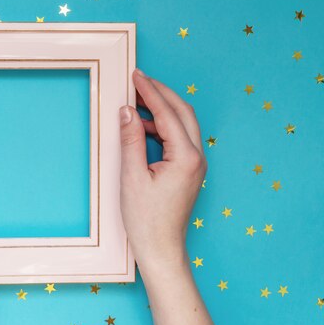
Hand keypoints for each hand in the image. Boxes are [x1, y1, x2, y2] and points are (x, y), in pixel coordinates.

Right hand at [119, 70, 231, 324]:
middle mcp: (196, 157)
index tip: (136, 75)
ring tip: (137, 102)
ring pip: (183, 123)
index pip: (168, 112)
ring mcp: (196, 164)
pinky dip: (163, 126)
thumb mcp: (132, 177)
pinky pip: (179, 138)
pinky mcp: (189, 170)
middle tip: (139, 80)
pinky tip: (143, 128)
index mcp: (185, 157)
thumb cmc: (146, 220)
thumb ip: (131, 140)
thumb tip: (127, 111)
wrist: (161, 249)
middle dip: (161, 93)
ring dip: (162, 109)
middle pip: (183, 111)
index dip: (150, 91)